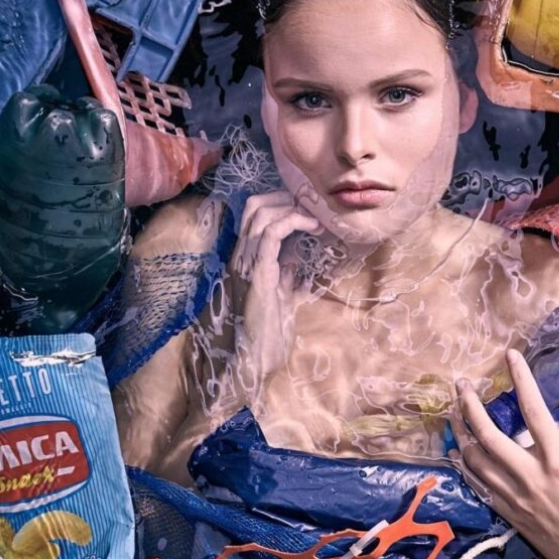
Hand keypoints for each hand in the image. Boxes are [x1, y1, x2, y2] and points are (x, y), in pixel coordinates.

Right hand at [227, 190, 319, 405]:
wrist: (257, 360)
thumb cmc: (269, 336)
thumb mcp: (284, 300)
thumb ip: (288, 280)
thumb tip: (300, 267)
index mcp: (247, 261)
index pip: (254, 216)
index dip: (279, 203)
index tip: (307, 207)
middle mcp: (242, 257)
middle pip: (254, 207)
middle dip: (285, 198)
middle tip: (312, 206)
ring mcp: (247, 263)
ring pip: (262, 215)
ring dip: (292, 208)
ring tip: (316, 215)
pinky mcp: (258, 272)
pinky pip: (271, 234)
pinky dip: (292, 222)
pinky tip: (311, 226)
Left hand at [451, 349, 558, 558]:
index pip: (534, 410)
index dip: (521, 379)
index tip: (510, 356)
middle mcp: (530, 478)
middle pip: (489, 435)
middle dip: (470, 406)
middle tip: (462, 384)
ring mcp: (514, 497)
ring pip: (475, 460)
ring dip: (460, 433)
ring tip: (454, 411)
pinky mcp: (507, 513)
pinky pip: (477, 484)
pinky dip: (464, 464)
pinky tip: (459, 449)